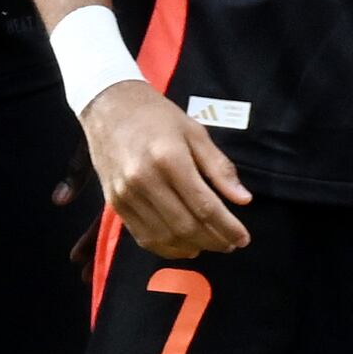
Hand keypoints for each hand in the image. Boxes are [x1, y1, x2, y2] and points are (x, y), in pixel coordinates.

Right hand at [84, 81, 252, 258]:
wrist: (109, 106)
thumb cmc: (158, 116)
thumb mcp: (196, 133)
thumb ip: (219, 168)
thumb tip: (243, 200)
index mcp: (169, 159)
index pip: (204, 206)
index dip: (227, 227)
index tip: (244, 239)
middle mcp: (144, 180)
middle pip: (185, 226)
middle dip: (213, 240)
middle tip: (230, 244)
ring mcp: (126, 194)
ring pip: (164, 236)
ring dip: (191, 247)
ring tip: (210, 245)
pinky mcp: (114, 203)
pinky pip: (142, 236)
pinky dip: (166, 247)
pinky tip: (184, 246)